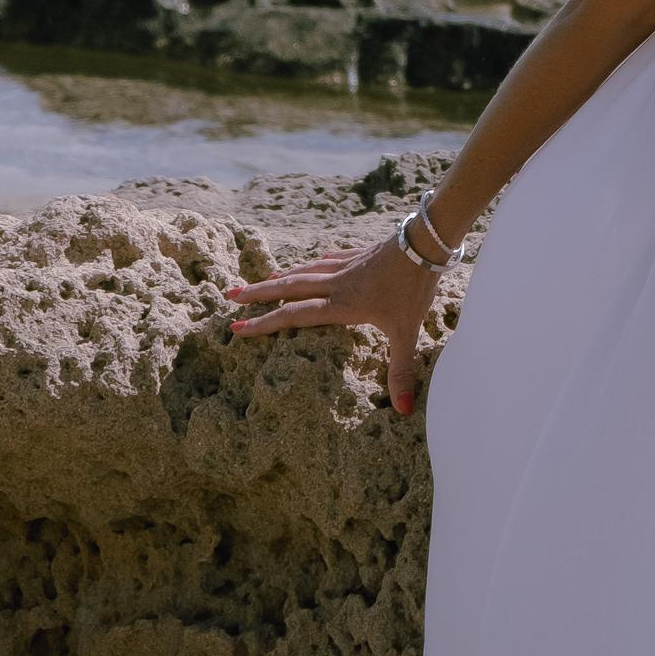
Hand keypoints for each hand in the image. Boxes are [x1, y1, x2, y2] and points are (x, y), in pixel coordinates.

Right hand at [225, 239, 441, 417]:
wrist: (424, 246)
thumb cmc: (414, 289)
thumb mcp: (407, 333)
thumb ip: (401, 371)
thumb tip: (403, 410)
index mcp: (341, 305)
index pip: (293, 315)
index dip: (264, 323)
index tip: (237, 329)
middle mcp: (336, 284)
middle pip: (288, 288)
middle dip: (257, 294)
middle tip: (230, 296)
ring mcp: (345, 266)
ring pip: (303, 271)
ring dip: (279, 278)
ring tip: (260, 281)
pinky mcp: (357, 254)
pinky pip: (324, 260)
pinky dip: (308, 264)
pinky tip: (306, 264)